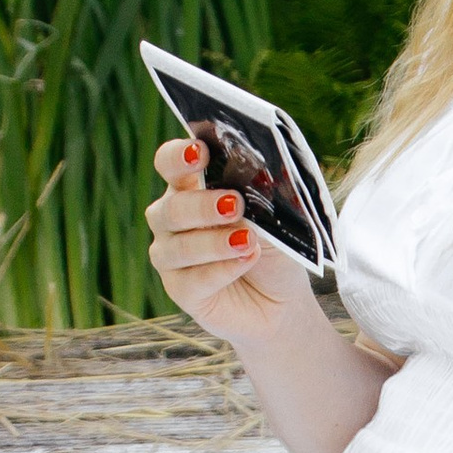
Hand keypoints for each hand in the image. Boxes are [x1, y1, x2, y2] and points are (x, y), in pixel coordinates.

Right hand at [146, 137, 307, 349]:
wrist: (282, 300)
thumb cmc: (274, 248)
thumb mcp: (275, 217)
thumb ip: (258, 198)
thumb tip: (252, 184)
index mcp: (190, 187)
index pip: (170, 164)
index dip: (179, 157)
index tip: (201, 152)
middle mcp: (172, 219)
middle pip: (171, 207)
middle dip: (202, 205)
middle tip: (235, 204)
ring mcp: (172, 256)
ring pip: (179, 247)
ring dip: (214, 242)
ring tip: (248, 241)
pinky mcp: (180, 291)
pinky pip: (192, 281)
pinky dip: (221, 270)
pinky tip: (245, 260)